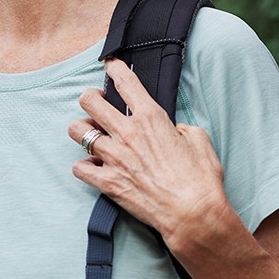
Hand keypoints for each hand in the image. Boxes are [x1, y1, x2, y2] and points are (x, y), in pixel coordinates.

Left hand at [68, 58, 229, 245]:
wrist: (193, 214)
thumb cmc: (200, 180)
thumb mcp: (198, 140)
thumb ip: (180, 127)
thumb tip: (171, 129)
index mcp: (151, 118)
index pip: (124, 82)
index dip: (114, 68)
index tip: (110, 65)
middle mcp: (127, 133)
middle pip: (90, 101)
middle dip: (90, 98)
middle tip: (96, 103)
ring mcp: (114, 157)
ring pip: (78, 131)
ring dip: (82, 131)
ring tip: (91, 135)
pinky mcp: (107, 182)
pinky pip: (79, 167)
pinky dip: (83, 166)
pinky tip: (93, 167)